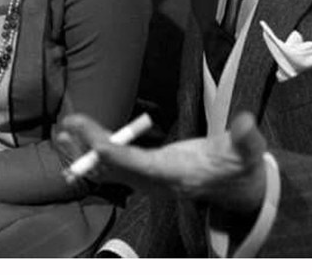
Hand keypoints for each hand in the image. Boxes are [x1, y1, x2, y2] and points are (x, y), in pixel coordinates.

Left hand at [57, 111, 266, 216]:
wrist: (237, 189)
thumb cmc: (239, 166)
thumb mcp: (248, 152)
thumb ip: (247, 139)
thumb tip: (247, 122)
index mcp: (177, 173)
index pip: (140, 166)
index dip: (116, 154)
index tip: (95, 140)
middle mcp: (157, 181)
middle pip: (117, 168)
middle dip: (91, 149)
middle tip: (69, 126)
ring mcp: (149, 180)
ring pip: (111, 170)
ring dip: (86, 152)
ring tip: (64, 131)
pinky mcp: (147, 175)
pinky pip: (115, 167)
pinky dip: (95, 153)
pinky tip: (80, 141)